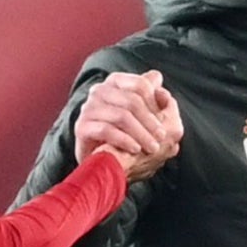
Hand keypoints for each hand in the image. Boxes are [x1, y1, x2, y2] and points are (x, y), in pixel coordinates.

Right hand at [77, 70, 182, 185]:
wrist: (104, 164)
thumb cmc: (128, 137)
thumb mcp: (147, 118)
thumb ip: (157, 101)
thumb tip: (163, 92)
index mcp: (117, 82)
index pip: (140, 84)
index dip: (155, 104)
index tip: (164, 121)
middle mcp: (100, 91)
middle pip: (132, 101)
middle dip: (150, 121)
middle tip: (161, 138)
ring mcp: (88, 108)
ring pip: (121, 116)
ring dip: (141, 133)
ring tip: (152, 147)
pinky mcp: (82, 127)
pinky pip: (106, 130)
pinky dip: (125, 140)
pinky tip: (136, 149)